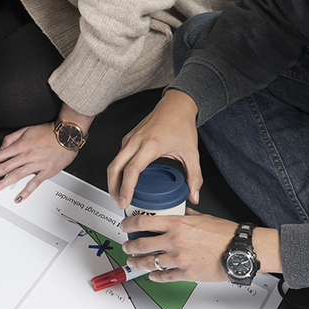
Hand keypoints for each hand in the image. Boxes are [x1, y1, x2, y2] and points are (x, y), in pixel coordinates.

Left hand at [0, 123, 76, 202]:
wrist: (68, 134)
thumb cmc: (48, 131)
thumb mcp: (26, 129)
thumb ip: (11, 138)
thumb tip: (1, 148)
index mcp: (20, 145)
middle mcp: (26, 155)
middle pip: (2, 167)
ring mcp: (36, 164)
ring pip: (15, 176)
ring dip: (1, 184)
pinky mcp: (46, 171)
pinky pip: (35, 183)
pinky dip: (26, 191)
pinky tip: (18, 198)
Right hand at [108, 89, 203, 208]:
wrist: (176, 105)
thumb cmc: (180, 124)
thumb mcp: (191, 153)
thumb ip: (194, 177)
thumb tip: (194, 195)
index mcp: (150, 145)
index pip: (131, 170)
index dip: (125, 188)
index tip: (124, 201)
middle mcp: (136, 141)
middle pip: (114, 168)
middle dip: (113, 188)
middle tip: (119, 203)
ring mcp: (130, 138)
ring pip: (113, 162)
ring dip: (113, 180)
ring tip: (120, 195)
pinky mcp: (128, 138)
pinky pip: (117, 157)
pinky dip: (117, 171)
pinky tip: (124, 180)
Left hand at [120, 210, 250, 283]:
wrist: (239, 250)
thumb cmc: (225, 234)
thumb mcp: (202, 217)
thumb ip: (187, 214)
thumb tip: (180, 210)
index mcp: (177, 223)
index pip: (143, 222)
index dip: (129, 224)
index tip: (125, 226)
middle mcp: (175, 240)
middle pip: (141, 244)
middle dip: (130, 246)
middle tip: (127, 246)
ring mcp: (179, 258)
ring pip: (149, 262)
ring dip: (138, 262)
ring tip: (133, 262)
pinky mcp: (186, 273)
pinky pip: (164, 276)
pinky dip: (155, 276)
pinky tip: (152, 275)